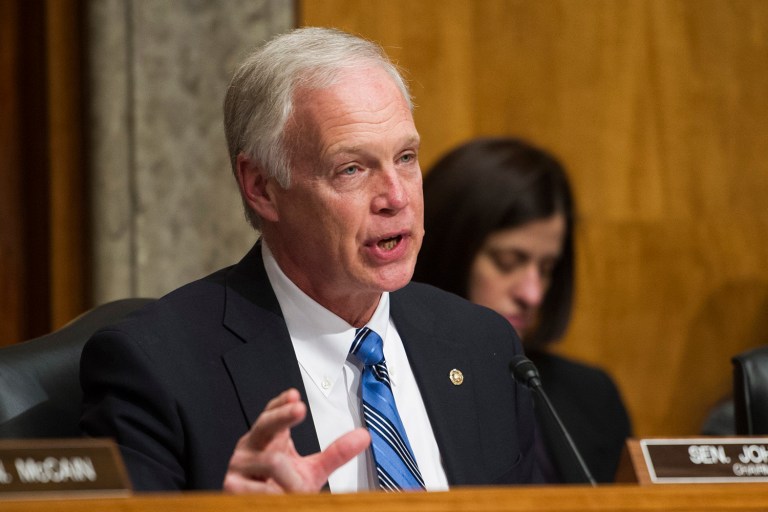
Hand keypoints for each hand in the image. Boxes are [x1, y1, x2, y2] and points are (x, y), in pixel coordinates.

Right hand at [223, 388, 370, 493]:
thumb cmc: (281, 488)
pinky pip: (259, 488)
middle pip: (266, 423)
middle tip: (299, 407)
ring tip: (296, 491)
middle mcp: (251, 447)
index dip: (282, 403)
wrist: (263, 511)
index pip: (273, 413)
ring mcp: (239, 465)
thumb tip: (363, 436)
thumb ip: (335, 454)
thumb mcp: (312, 471)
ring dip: (291, 479)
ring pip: (272, 462)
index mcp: (268, 438)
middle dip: (283, 415)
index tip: (295, 394)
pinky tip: (277, 498)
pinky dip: (275, 495)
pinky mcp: (230, 486)